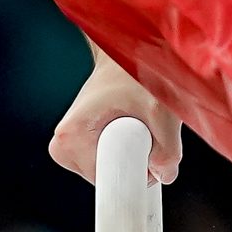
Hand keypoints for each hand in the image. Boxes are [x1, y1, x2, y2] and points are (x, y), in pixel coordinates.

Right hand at [50, 54, 183, 186]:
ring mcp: (70, 141)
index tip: (150, 166)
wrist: (122, 48)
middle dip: (134, 165)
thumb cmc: (133, 70)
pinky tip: (135, 126)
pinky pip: (107, 160)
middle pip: (106, 178)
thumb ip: (168, 149)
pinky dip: (127, 150)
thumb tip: (165, 175)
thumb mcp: (159, 110)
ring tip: (141, 122)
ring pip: (109, 169)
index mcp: (69, 137)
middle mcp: (63, 142)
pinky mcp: (80, 139)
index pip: (103, 183)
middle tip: (148, 133)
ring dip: (132, 155)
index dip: (131, 178)